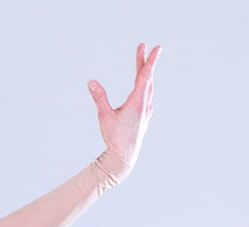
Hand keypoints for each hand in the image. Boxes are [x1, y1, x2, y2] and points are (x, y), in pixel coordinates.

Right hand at [87, 42, 160, 174]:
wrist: (124, 157)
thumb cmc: (114, 138)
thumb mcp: (104, 116)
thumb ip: (99, 98)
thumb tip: (91, 82)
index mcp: (137, 102)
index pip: (145, 76)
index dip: (150, 61)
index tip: (157, 48)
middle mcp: (145, 105)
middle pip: (147, 79)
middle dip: (144, 62)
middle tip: (143, 47)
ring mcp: (146, 112)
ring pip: (148, 88)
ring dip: (145, 74)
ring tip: (142, 63)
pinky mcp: (145, 117)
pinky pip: (148, 97)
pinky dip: (146, 87)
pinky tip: (145, 88)